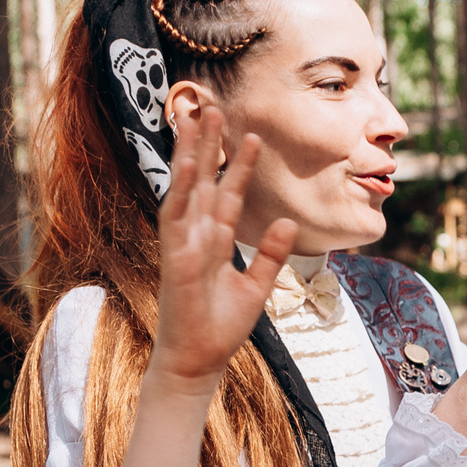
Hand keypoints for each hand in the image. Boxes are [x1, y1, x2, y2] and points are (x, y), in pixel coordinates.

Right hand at [155, 100, 295, 384]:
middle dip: (208, 144)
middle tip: (212, 106)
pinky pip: (176, 216)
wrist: (199, 360)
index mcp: (215, 241)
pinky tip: (188, 164)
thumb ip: (271, 254)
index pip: (228, 194)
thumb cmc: (221, 326)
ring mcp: (182, 242)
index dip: (238, 166)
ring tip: (194, 118)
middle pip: (203, 180)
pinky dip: (182, 190)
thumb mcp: (258, 286)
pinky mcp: (175, 256)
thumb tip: (290, 222)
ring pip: (186, 187)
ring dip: (190, 153)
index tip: (250, 136)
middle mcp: (196, 235)